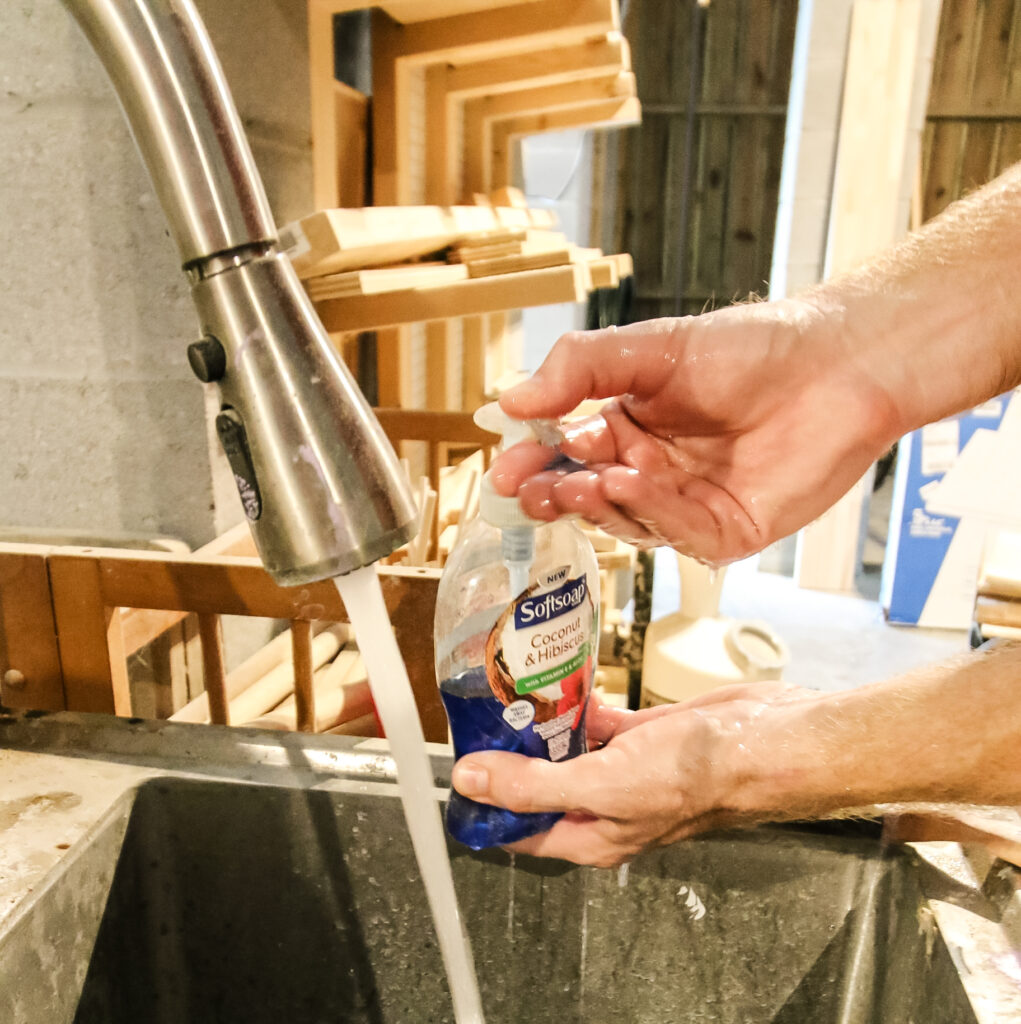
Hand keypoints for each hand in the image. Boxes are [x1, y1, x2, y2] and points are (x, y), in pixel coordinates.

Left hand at [450, 682, 817, 866]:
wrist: (762, 741)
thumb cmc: (697, 776)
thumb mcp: (603, 785)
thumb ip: (535, 785)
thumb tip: (473, 782)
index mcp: (591, 836)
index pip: (520, 829)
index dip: (486, 804)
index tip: (459, 768)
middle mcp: (604, 807)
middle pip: (540, 787)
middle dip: (511, 757)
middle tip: (484, 717)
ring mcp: (625, 771)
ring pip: (568, 752)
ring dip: (543, 727)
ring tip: (514, 695)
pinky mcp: (644, 739)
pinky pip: (599, 725)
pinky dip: (579, 708)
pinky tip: (563, 685)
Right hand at [491, 299, 901, 564]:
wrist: (836, 365)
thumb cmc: (750, 348)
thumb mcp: (651, 348)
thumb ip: (579, 369)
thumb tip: (510, 398)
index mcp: (629, 427)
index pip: (566, 452)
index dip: (533, 461)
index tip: (504, 468)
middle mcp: (652, 471)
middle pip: (589, 495)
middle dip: (556, 494)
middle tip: (531, 489)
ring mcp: (687, 505)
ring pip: (626, 520)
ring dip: (599, 503)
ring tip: (581, 480)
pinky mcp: (725, 531)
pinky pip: (677, 532)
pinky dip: (650, 510)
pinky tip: (632, 481)